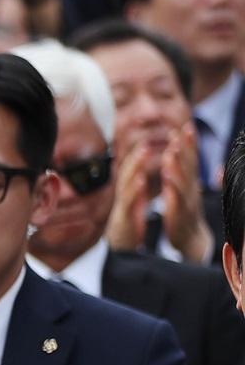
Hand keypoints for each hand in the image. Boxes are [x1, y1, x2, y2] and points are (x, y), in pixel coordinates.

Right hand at [104, 142, 154, 251]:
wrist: (120, 248)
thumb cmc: (128, 225)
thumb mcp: (131, 204)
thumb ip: (134, 189)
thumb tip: (137, 173)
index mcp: (128, 193)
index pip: (131, 171)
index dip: (138, 157)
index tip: (148, 141)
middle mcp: (122, 197)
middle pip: (127, 173)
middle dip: (135, 157)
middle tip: (145, 142)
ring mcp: (122, 207)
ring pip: (127, 183)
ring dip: (135, 166)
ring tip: (144, 152)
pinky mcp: (124, 219)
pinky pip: (129, 202)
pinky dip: (135, 190)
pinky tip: (141, 180)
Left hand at [160, 123, 214, 262]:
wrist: (190, 239)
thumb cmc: (187, 211)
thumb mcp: (188, 190)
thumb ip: (188, 173)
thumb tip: (198, 156)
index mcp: (191, 183)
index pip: (191, 160)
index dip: (190, 144)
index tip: (185, 125)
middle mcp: (191, 191)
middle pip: (189, 167)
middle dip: (184, 149)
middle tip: (178, 132)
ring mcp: (186, 204)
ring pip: (182, 184)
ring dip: (177, 168)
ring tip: (170, 153)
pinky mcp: (179, 218)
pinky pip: (176, 206)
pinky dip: (172, 195)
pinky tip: (166, 186)